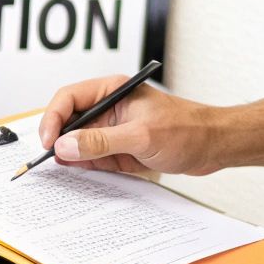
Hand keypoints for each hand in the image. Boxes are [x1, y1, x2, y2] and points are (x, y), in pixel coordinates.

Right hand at [38, 74, 220, 177]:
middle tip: (49, 159)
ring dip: (70, 154)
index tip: (48, 141)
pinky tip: (80, 172)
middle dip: (57, 138)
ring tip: (63, 168)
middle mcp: (110, 108)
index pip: (69, 98)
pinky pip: (94, 155)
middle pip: (70, 119)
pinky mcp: (120, 148)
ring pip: (79, 140)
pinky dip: (85, 164)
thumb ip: (100, 141)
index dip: (53, 118)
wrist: (214, 146)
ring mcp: (114, 129)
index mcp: (113, 91)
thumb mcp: (140, 137)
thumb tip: (65, 145)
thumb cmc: (187, 130)